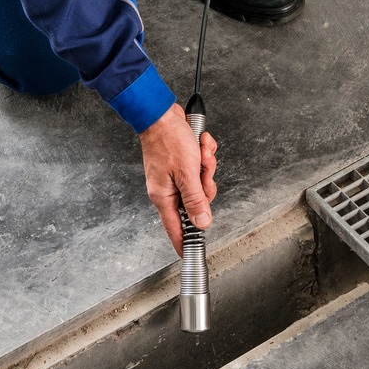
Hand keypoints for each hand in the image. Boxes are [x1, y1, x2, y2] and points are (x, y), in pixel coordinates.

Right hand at [140, 103, 218, 252]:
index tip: (189, 255)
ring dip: (206, 165)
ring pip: (201, 182)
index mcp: (164, 196)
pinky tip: (199, 144)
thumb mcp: (187, 173)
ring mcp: (175, 176)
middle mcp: (168, 189)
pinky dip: (204, 154)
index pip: (176, 228)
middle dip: (205, 184)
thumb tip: (202, 224)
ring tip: (200, 151)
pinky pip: (201, 166)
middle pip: (197, 202)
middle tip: (202, 170)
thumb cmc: (168, 139)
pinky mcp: (182, 163)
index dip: (184, 242)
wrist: (162, 113)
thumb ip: (196, 200)